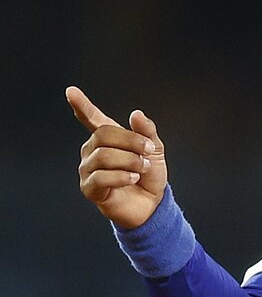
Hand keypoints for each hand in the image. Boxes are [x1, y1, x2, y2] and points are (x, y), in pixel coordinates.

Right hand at [67, 86, 167, 229]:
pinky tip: (133, 179)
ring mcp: (88, 169)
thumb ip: (146, 132)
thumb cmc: (149, 176)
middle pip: (104, 134)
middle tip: (147, 151)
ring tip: (142, 169)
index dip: (82, 105)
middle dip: (130, 141)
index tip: (71, 92)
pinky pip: (101, 177)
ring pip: (103, 156)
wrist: (152, 204)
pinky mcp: (89, 188)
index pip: (92, 119)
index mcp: (107, 139)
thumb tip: (136, 114)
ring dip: (130, 161)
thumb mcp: (154, 150)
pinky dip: (122, 177)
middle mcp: (92, 151)